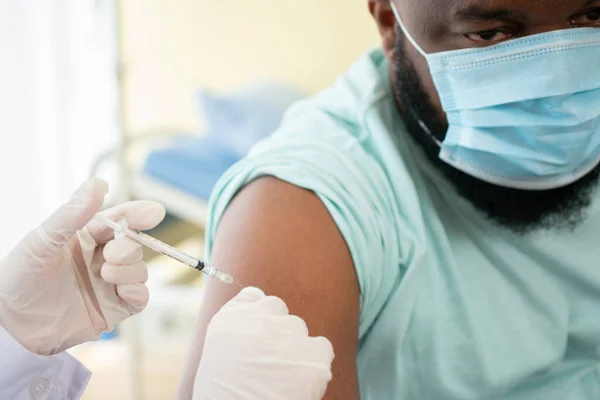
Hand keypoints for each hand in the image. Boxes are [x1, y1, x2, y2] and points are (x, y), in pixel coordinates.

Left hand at [0, 179, 164, 354]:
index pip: (119, 220)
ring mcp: (108, 284)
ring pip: (139, 270)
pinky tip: (123, 291)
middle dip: (128, 246)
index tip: (154, 212)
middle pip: (133, 245)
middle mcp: (100, 258)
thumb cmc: (19, 277)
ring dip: (130, 269)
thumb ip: (72, 214)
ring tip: (106, 274)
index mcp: (85, 237)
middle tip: (111, 253)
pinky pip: (139, 298)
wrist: (9, 325)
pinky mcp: (113, 309)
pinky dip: (138, 292)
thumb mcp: (43, 241)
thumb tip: (99, 183)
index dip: (137, 214)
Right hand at [193, 287, 334, 399]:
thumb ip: (238, 328)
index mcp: (232, 317)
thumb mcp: (216, 353)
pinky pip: (322, 348)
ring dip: (293, 346)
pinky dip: (314, 362)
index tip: (257, 334)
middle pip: (278, 310)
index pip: (254, 297)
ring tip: (280, 375)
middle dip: (276, 331)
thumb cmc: (223, 393)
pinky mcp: (313, 359)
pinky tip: (299, 380)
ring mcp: (289, 336)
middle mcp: (261, 319)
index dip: (258, 316)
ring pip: (298, 328)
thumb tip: (258, 312)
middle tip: (268, 359)